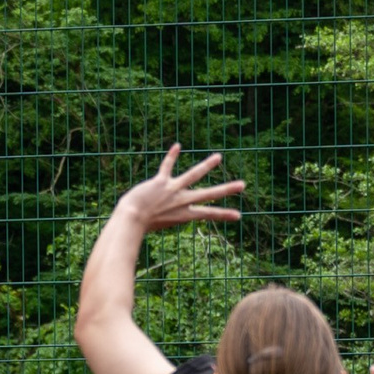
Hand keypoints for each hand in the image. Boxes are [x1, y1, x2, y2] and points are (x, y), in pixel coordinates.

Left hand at [113, 144, 244, 232]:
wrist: (131, 220)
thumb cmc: (139, 227)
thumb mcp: (159, 224)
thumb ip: (165, 216)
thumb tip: (165, 214)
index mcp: (184, 215)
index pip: (209, 214)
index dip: (224, 215)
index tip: (238, 215)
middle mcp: (182, 202)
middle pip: (209, 194)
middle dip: (227, 189)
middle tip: (243, 184)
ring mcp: (173, 190)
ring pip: (193, 175)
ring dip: (207, 165)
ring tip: (218, 157)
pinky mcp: (161, 182)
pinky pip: (167, 167)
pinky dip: (171, 156)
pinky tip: (177, 146)